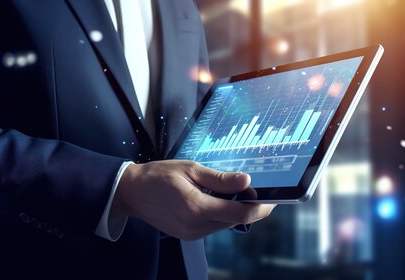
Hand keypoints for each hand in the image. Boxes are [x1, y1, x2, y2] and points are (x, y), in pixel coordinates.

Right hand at [112, 160, 274, 240]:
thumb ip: (220, 179)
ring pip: (225, 224)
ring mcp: (191, 233)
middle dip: (249, 208)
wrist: (132, 192)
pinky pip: (212, 227)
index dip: (261, 208)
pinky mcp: (187, 235)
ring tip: (232, 191)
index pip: (241, 214)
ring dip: (234, 210)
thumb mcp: (191, 169)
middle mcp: (196, 226)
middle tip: (254, 190)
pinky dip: (220, 214)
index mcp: (198, 208)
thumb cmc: (159, 175)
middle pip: (236, 221)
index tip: (272, 198)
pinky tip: (215, 199)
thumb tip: (247, 181)